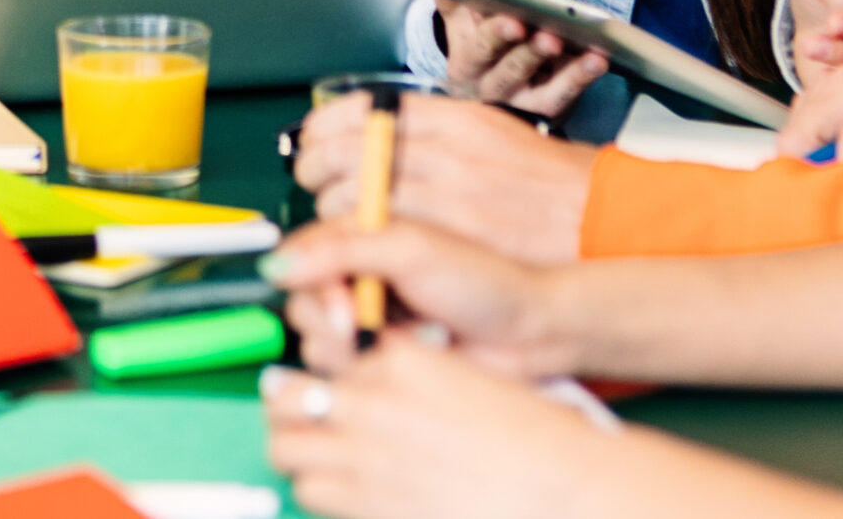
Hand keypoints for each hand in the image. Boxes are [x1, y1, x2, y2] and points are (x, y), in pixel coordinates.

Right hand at [263, 217, 572, 381]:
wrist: (527, 332)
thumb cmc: (482, 281)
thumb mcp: (409, 249)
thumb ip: (341, 250)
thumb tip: (278, 262)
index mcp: (362, 238)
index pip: (302, 255)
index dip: (310, 281)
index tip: (339, 304)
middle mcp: (359, 278)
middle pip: (302, 300)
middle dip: (329, 320)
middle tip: (364, 330)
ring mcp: (370, 321)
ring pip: (319, 341)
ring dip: (356, 348)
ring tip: (405, 341)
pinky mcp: (381, 360)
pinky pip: (346, 371)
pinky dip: (373, 370)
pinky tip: (414, 357)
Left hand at [264, 338, 610, 518]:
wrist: (558, 489)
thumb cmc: (529, 439)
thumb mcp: (463, 381)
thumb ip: (415, 375)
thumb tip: (377, 373)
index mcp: (400, 360)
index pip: (326, 343)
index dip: (314, 359)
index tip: (306, 373)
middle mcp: (372, 400)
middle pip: (288, 392)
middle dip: (283, 402)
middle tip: (288, 409)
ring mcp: (362, 453)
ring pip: (287, 445)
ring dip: (294, 447)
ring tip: (307, 450)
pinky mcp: (363, 499)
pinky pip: (311, 490)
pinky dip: (317, 487)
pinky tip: (337, 487)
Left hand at [298, 94, 595, 265]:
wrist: (595, 218)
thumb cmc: (543, 183)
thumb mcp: (487, 133)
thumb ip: (429, 131)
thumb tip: (367, 132)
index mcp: (452, 116)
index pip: (361, 108)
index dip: (321, 126)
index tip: (309, 138)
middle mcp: (446, 147)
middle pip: (347, 149)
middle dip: (312, 166)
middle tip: (309, 177)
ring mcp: (447, 191)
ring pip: (354, 194)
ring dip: (332, 207)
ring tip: (339, 216)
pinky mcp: (450, 234)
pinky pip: (378, 232)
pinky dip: (357, 238)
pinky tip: (362, 241)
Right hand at [426, 0, 606, 116]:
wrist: (485, 90)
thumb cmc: (476, 43)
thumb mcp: (460, 17)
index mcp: (465, 62)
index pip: (479, 47)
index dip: (496, 34)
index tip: (514, 21)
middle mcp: (489, 87)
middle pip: (510, 71)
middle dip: (531, 53)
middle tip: (552, 37)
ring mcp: (520, 102)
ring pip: (542, 91)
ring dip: (566, 72)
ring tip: (590, 51)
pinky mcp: (546, 110)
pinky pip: (565, 98)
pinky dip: (582, 79)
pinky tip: (598, 59)